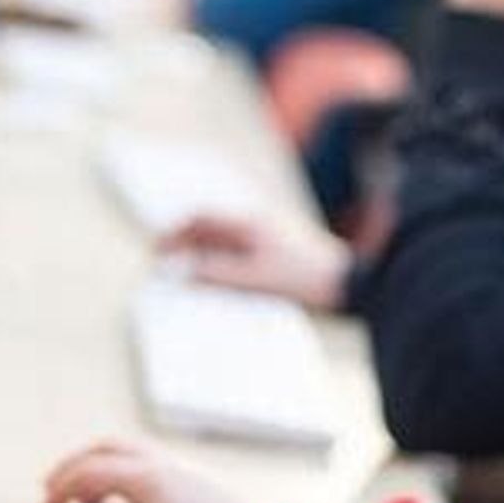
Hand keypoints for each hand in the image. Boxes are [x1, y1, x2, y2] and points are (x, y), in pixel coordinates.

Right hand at [41, 440, 294, 502]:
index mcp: (150, 481)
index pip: (90, 472)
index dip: (59, 492)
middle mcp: (163, 467)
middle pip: (106, 449)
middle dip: (73, 468)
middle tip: (52, 497)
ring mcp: (179, 472)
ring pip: (126, 453)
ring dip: (96, 469)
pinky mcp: (191, 484)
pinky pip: (143, 467)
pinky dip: (119, 477)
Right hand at [159, 214, 350, 310]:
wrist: (345, 284)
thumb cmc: (305, 279)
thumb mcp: (256, 279)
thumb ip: (219, 274)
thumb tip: (186, 271)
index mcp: (250, 224)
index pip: (202, 219)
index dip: (176, 232)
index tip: (158, 250)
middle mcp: (255, 227)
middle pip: (209, 229)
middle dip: (183, 242)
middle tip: (161, 261)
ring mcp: (263, 240)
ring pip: (220, 242)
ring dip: (199, 254)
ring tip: (180, 275)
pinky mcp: (271, 255)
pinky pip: (234, 255)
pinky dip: (217, 264)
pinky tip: (210, 282)